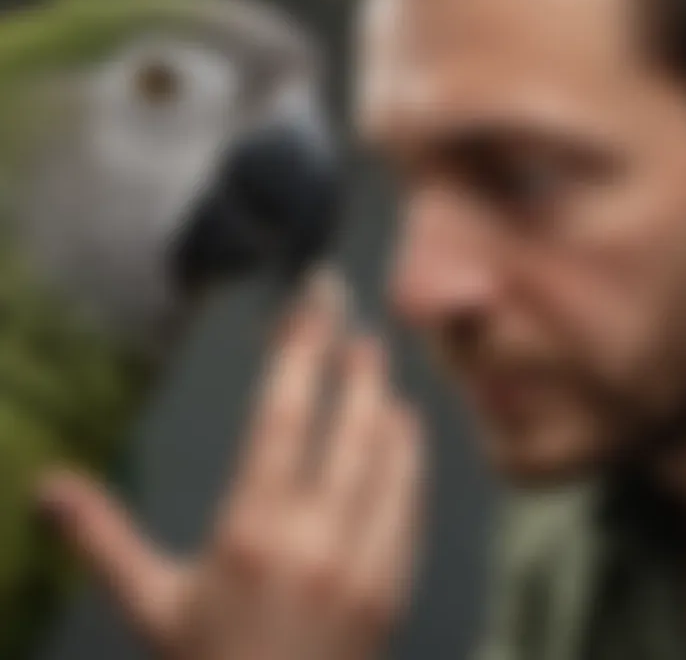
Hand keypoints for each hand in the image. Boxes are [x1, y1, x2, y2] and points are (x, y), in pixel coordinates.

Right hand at [38, 270, 426, 659]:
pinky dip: (410, 460)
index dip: (298, 356)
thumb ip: (102, 538)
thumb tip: (45, 486)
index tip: (311, 312)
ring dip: (389, 406)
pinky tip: (407, 433)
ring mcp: (363, 562)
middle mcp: (314, 537)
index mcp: (251, 531)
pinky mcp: (393, 586)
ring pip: (390, 462)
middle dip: (358, 369)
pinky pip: (409, 506)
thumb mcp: (150, 603)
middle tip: (361, 328)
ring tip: (384, 370)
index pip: (281, 419)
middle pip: (349, 429)